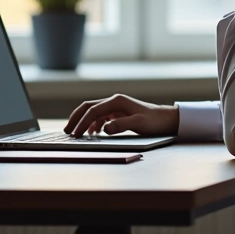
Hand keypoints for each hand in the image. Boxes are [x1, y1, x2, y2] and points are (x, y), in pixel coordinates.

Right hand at [64, 94, 179, 137]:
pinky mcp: (119, 113)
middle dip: (76, 118)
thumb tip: (104, 129)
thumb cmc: (155, 121)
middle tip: (67, 131)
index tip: (75, 134)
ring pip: (93, 111)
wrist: (167, 119)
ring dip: (83, 121)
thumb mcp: (139, 124)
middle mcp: (114, 101)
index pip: (93, 110)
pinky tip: (92, 133)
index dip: (82, 122)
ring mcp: (116, 107)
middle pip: (88, 107)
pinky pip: (101, 116)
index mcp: (117, 101)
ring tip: (75, 133)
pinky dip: (93, 124)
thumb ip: (121, 125)